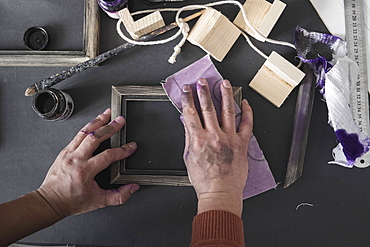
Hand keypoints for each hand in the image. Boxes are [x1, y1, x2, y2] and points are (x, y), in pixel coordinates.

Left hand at [37, 108, 139, 217]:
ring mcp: (68, 153)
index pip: (108, 155)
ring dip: (98, 121)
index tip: (131, 147)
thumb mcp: (99, 201)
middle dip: (110, 127)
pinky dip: (87, 127)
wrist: (50, 201)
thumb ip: (119, 196)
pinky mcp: (64, 151)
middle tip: (121, 120)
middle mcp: (76, 159)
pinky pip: (77, 135)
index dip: (122, 150)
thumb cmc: (71, 201)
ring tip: (107, 113)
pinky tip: (94, 123)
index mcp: (85, 171)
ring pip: (84, 132)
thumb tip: (133, 187)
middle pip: (95, 137)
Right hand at [182, 79, 252, 215]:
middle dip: (204, 92)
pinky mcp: (242, 143)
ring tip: (224, 83)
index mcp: (199, 140)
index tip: (187, 89)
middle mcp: (214, 137)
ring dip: (225, 95)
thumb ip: (189, 137)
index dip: (188, 98)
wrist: (220, 193)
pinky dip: (247, 112)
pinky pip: (247, 124)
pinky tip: (245, 102)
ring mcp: (230, 139)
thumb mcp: (189, 157)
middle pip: (208, 108)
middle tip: (203, 81)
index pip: (191, 113)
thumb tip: (187, 121)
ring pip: (228, 111)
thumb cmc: (204, 180)